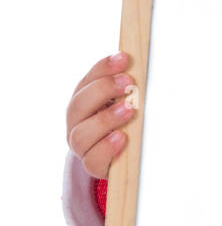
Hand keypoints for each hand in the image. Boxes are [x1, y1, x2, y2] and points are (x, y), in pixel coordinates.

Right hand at [66, 50, 137, 179]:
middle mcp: (77, 123)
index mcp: (83, 101)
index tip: (124, 59)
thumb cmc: (125, 123)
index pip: (87, 81)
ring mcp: (82, 146)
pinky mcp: (93, 166)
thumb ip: (127, 87)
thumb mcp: (125, 102)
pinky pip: (93, 160)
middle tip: (128, 84)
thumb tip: (141, 65)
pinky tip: (122, 138)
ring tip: (128, 110)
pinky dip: (107, 148)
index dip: (103, 68)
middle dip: (103, 91)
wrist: (119, 158)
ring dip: (105, 120)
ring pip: (81, 135)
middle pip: (77, 105)